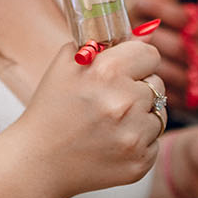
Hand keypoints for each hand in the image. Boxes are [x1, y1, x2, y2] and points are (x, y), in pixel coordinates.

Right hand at [2, 37, 165, 197]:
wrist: (38, 162)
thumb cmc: (51, 110)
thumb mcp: (66, 65)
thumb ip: (102, 44)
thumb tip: (145, 35)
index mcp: (107, 72)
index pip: (150, 55)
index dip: (137, 62)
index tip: (126, 71)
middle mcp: (125, 103)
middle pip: (157, 85)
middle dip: (137, 89)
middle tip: (111, 101)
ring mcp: (134, 136)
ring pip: (159, 114)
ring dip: (141, 117)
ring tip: (111, 124)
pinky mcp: (140, 162)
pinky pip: (155, 142)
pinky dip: (138, 142)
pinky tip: (112, 143)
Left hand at [131, 0, 197, 115]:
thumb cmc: (195, 47)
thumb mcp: (192, 26)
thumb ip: (170, 15)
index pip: (185, 18)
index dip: (160, 9)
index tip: (138, 1)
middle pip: (176, 46)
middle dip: (148, 37)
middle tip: (126, 30)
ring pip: (169, 71)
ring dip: (143, 61)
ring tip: (124, 52)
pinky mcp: (191, 102)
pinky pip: (166, 92)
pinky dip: (147, 81)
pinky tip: (133, 74)